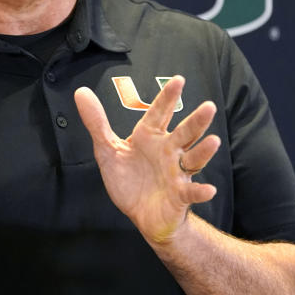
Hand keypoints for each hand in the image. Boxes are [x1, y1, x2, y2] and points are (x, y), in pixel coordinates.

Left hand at [74, 76, 219, 243]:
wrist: (141, 214)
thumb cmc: (129, 179)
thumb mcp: (108, 150)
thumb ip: (97, 122)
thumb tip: (81, 92)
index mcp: (150, 137)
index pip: (159, 113)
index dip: (168, 97)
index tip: (179, 80)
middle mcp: (168, 151)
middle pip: (184, 133)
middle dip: (196, 121)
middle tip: (209, 106)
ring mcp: (176, 173)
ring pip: (193, 159)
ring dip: (203, 151)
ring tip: (213, 141)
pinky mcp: (179, 195)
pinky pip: (191, 192)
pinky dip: (200, 191)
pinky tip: (208, 190)